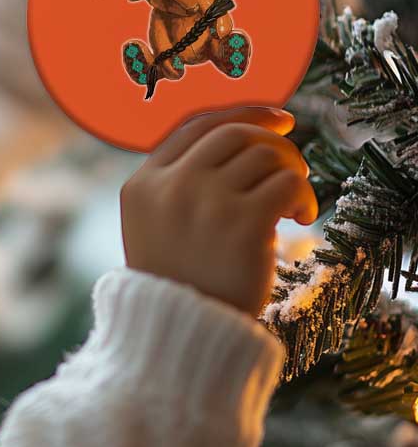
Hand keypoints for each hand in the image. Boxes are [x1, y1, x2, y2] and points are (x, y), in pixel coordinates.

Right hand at [120, 107, 319, 318]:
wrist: (181, 333)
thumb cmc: (177, 281)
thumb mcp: (153, 226)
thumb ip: (175, 184)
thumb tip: (239, 137)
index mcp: (142, 184)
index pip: (194, 125)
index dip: (241, 113)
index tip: (275, 119)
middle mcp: (171, 186)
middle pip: (234, 133)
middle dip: (273, 141)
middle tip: (292, 164)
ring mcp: (205, 202)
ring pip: (266, 155)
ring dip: (292, 172)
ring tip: (294, 204)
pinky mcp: (243, 223)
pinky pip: (288, 184)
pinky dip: (304, 195)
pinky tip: (301, 218)